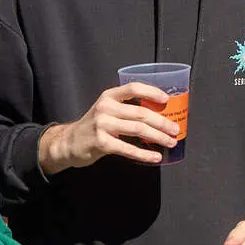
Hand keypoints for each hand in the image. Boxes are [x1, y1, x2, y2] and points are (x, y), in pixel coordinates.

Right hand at [38, 83, 179, 173]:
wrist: (69, 143)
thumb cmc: (94, 126)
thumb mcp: (106, 110)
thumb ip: (126, 109)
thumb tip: (159, 114)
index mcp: (109, 96)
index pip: (133, 88)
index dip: (151, 92)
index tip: (167, 100)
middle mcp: (105, 108)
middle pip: (140, 112)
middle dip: (162, 121)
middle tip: (175, 129)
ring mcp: (102, 125)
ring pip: (137, 129)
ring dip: (158, 136)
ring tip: (170, 142)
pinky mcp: (101, 143)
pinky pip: (128, 148)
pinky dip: (144, 153)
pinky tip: (155, 157)